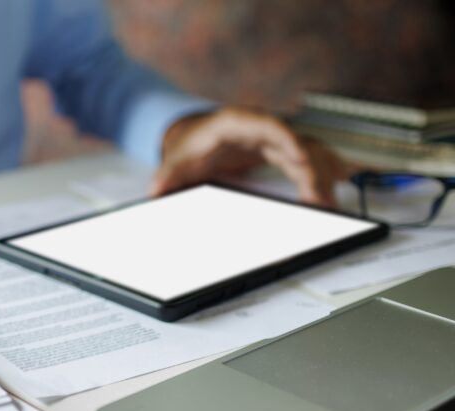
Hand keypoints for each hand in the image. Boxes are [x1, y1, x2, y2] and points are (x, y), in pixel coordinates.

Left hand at [153, 107, 348, 206]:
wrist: (193, 137)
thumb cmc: (189, 146)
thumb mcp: (175, 160)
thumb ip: (166, 176)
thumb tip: (155, 191)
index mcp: (235, 123)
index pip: (267, 125)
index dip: (287, 138)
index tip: (301, 156)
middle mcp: (260, 127)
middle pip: (295, 143)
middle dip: (311, 170)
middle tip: (320, 200)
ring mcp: (273, 138)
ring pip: (307, 152)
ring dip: (322, 176)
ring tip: (330, 205)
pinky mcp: (280, 151)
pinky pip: (308, 159)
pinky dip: (323, 172)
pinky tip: (338, 185)